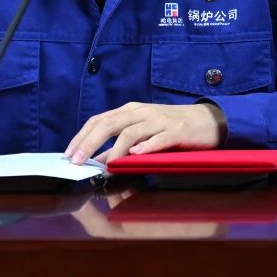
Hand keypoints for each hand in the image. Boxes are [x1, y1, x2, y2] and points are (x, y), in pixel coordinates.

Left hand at [64, 102, 225, 164]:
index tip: (68, 154)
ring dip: (114, 149)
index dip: (82, 136)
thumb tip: (100, 161)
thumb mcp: (143, 133)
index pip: (99, 120)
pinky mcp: (177, 130)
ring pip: (131, 131)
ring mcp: (159, 120)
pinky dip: (146, 147)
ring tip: (103, 165)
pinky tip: (135, 156)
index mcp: (130, 111)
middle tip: (76, 160)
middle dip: (89, 142)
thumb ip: (120, 145)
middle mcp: (141, 112)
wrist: (208, 119)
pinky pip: (159, 138)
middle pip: (109, 123)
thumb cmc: (171, 127)